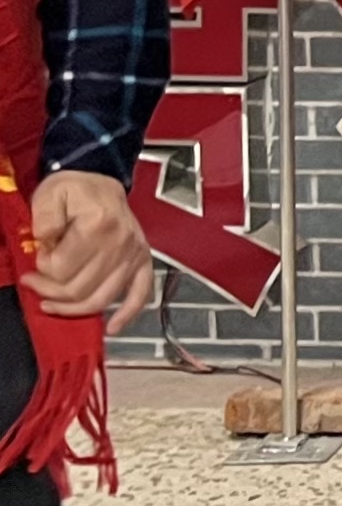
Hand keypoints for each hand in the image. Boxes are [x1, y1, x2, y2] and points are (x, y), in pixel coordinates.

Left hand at [26, 170, 154, 331]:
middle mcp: (121, 242)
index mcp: (99, 225)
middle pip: (80, 289)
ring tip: (52, 303)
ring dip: (72, 308)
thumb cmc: (73, 188)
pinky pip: (140, 293)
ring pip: (101, 299)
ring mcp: (134, 253)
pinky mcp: (142, 260)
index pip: (62, 269)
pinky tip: (113, 327)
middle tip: (34, 283)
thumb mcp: (49, 196)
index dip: (42, 270)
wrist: (98, 178)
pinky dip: (128, 314)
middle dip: (50, 291)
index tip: (35, 260)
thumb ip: (43, 221)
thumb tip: (45, 248)